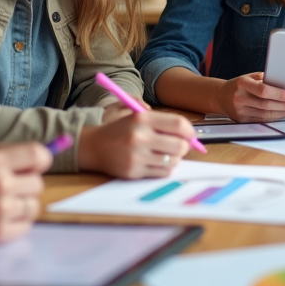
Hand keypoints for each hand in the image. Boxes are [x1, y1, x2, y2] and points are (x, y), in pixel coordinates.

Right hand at [0, 142, 49, 248]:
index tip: (34, 167)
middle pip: (38, 183)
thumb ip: (4, 154)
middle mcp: (0, 183)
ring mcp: (0, 210)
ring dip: (21, 206)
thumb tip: (46, 153)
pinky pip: (25, 225)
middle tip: (6, 190)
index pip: (38, 154)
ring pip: (33, 206)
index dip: (41, 161)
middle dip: (26, 186)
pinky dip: (15, 223)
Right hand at [78, 110, 196, 178]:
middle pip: (179, 145)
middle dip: (184, 147)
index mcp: (142, 118)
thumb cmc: (120, 129)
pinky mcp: (134, 171)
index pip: (178, 124)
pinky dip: (165, 168)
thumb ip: (161, 118)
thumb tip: (188, 132)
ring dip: (175, 158)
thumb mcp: (136, 113)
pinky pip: (163, 172)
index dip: (190, 131)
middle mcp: (140, 137)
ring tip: (166, 154)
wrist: (93, 146)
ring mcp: (136, 156)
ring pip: (173, 161)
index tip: (190, 135)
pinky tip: (157, 162)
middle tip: (180, 146)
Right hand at [217, 72, 284, 122]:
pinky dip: (274, 117)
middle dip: (284, 106)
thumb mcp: (250, 77)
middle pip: (266, 105)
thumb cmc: (240, 84)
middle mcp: (240, 98)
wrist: (221, 96)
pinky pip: (261, 120)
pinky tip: (282, 114)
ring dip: (281, 113)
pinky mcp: (241, 120)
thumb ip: (265, 79)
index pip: (263, 90)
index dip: (278, 94)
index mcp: (242, 83)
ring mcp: (239, 110)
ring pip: (265, 115)